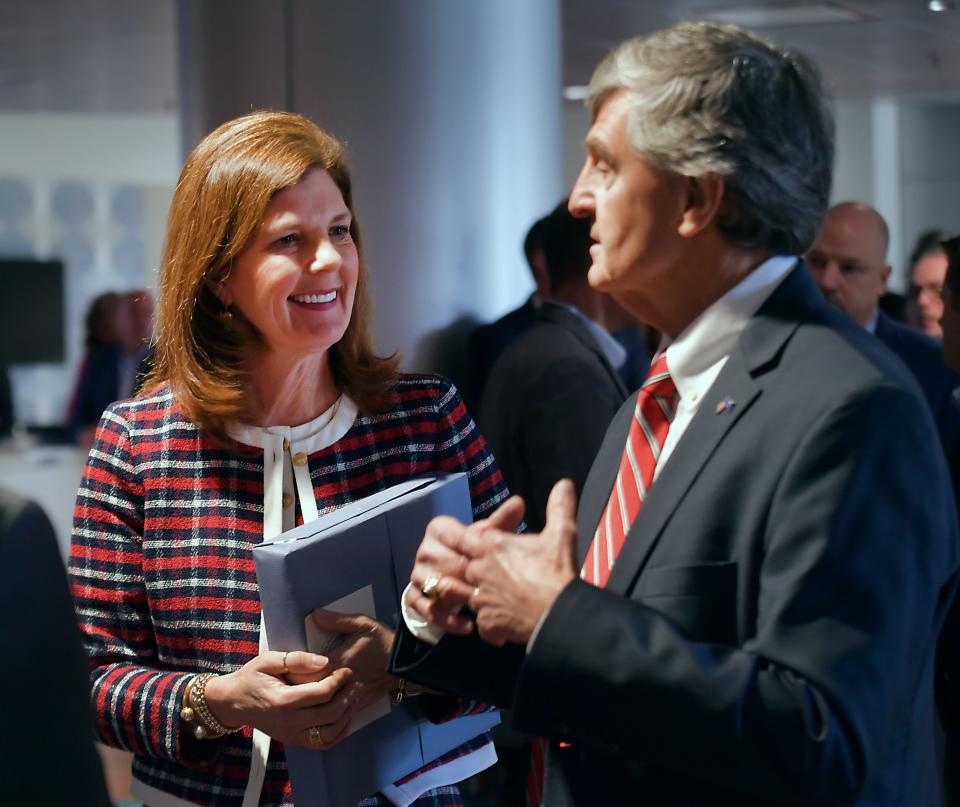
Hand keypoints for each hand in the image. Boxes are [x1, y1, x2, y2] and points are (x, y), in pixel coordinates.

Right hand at [201, 650, 354, 748]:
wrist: (232, 702)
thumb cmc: (251, 678)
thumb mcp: (268, 660)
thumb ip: (296, 659)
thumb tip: (325, 662)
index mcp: (282, 701)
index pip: (321, 694)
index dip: (339, 681)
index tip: (347, 670)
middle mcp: (288, 722)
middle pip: (330, 714)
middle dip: (348, 697)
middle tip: (356, 683)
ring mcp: (291, 736)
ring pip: (330, 733)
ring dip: (347, 716)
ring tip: (353, 698)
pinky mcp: (294, 741)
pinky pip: (323, 744)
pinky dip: (339, 733)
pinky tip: (345, 717)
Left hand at [289, 611, 396, 711]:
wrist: (406, 663)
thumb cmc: (383, 641)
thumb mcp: (362, 623)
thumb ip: (336, 620)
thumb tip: (314, 613)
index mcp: (338, 662)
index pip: (306, 673)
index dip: (292, 674)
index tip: (283, 672)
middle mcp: (341, 682)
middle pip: (310, 692)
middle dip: (296, 690)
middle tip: (284, 687)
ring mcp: (349, 696)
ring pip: (321, 707)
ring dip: (309, 704)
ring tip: (296, 700)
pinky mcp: (357, 705)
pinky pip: (335, 713)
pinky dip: (324, 712)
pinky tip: (316, 710)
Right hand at [406, 495, 526, 633]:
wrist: (454, 577)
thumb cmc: (473, 553)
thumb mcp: (486, 538)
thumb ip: (501, 523)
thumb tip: (518, 503)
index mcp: (438, 530)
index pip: (449, 534)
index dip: (469, 547)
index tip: (489, 561)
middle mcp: (424, 550)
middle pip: (443, 564)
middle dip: (466, 578)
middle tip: (487, 590)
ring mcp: (417, 574)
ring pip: (431, 587)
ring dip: (455, 601)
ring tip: (478, 611)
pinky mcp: (413, 597)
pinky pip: (425, 609)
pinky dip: (446, 619)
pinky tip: (467, 626)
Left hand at [463, 479, 578, 645]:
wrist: (559, 613)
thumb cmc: (557, 571)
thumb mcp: (561, 533)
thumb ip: (559, 506)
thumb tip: (564, 484)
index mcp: (491, 546)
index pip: (460, 537)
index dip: (461, 539)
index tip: (462, 541)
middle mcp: (479, 571)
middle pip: (457, 566)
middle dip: (464, 568)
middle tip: (474, 570)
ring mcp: (480, 600)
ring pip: (459, 595)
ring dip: (467, 595)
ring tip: (480, 595)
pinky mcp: (487, 625)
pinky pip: (480, 625)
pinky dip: (488, 625)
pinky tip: (498, 624)